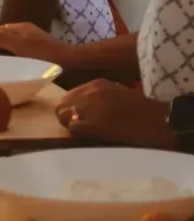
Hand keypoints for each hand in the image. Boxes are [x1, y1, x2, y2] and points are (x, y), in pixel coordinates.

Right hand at [0, 22, 77, 67]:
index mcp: (19, 27)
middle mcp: (24, 31)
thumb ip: (1, 39)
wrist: (69, 61)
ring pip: (11, 45)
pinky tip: (13, 68)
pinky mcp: (38, 50)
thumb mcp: (19, 46)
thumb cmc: (43, 53)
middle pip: (3, 37)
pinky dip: (12, 58)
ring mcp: (32, 40)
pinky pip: (19, 51)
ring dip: (2, 54)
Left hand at [56, 80, 174, 148]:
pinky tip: (87, 137)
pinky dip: (76, 133)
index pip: (70, 94)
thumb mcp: (120, 93)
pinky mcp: (94, 124)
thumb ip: (103, 97)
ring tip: (82, 133)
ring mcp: (91, 108)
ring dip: (69, 124)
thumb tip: (88, 108)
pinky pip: (73, 127)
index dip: (71, 107)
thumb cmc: (144, 109)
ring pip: (63, 115)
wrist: (158, 119)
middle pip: (62, 104)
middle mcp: (90, 93)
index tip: (76, 117)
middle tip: (76, 127)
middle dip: (66, 116)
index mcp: (97, 84)